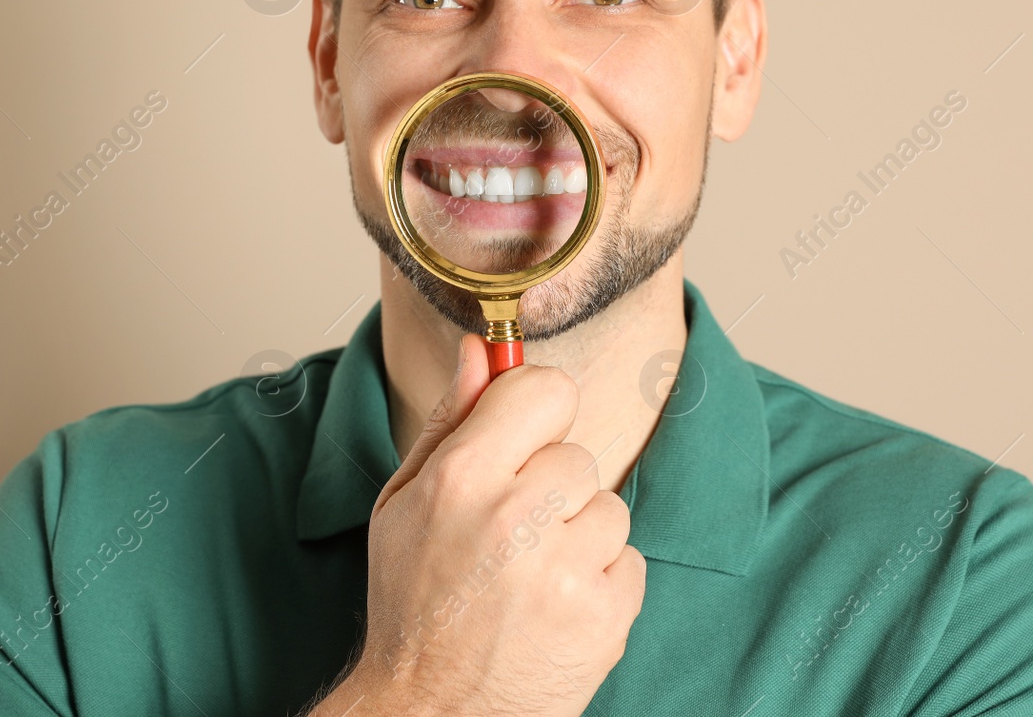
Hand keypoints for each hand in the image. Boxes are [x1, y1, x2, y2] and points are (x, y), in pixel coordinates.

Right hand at [322, 333, 645, 716]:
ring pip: (608, 508)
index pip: (546, 390)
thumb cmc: (415, 603)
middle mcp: (517, 517)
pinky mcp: (605, 614)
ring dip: (578, 537)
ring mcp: (566, 569)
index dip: (537, 413)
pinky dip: (600, 582)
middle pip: (576, 455)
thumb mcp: (403, 504)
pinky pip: (629, 560)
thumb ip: (451, 421)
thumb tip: (483, 352)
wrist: (433, 713)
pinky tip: (554, 607)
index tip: (524, 440)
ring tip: (529, 577)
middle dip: (550, 488)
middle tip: (508, 536)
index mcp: (463, 478)